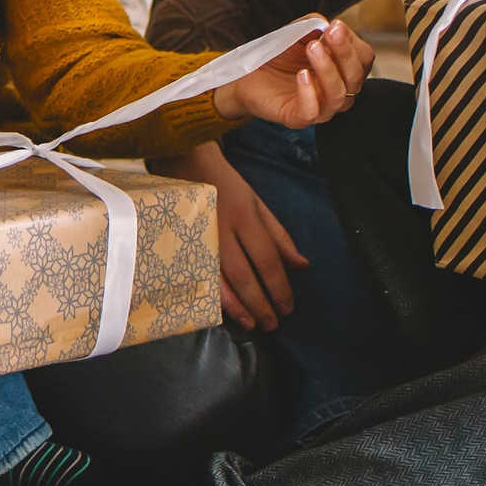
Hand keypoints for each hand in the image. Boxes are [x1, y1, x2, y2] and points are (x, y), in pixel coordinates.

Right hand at [151, 139, 306, 332]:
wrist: (183, 161)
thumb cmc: (226, 184)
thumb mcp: (257, 203)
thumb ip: (279, 236)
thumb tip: (302, 266)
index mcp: (245, 215)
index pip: (267, 258)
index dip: (279, 286)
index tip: (288, 308)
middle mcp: (222, 227)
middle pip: (243, 273)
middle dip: (260, 302)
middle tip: (273, 324)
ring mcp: (199, 236)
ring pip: (219, 278)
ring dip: (237, 306)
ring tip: (252, 325)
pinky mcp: (182, 242)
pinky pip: (198, 275)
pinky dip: (212, 295)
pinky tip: (223, 312)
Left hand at [212, 18, 373, 129]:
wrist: (249, 74)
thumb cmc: (281, 55)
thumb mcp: (300, 32)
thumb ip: (315, 25)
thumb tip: (328, 25)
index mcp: (344, 70)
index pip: (364, 59)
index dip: (353, 42)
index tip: (336, 25)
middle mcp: (338, 91)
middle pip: (356, 77)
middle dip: (345, 53)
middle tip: (331, 33)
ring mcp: (320, 107)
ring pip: (337, 96)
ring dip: (327, 69)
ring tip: (312, 48)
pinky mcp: (297, 118)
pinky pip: (311, 112)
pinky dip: (309, 94)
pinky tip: (301, 75)